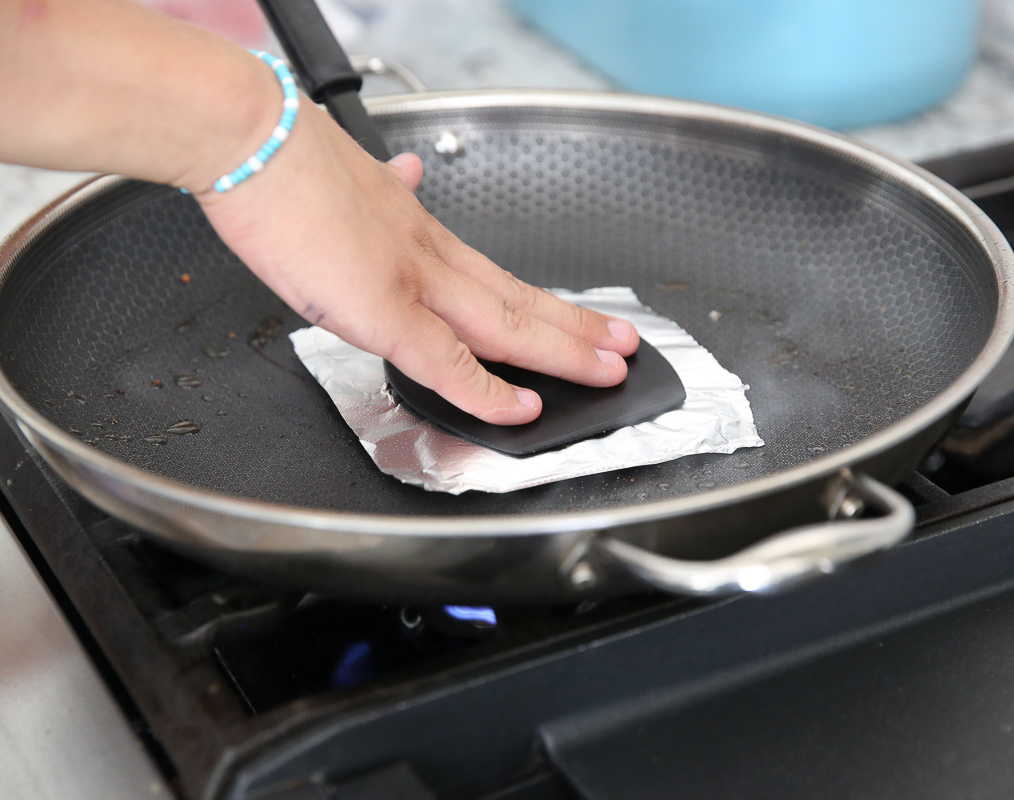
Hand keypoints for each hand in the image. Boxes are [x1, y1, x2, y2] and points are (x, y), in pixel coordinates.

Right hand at [194, 95, 638, 424]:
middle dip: (577, 326)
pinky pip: (447, 362)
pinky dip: (488, 391)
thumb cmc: (280, 160)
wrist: (250, 137)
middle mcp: (429, 255)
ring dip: (563, 349)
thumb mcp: (352, 173)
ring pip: (508, 324)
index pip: (498, 276)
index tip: (575, 318)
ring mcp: (413, 282)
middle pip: (520, 299)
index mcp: (418, 232)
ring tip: (607, 367)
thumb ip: (390, 187)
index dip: (542, 303)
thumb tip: (411, 175)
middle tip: (624, 344)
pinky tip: (521, 409)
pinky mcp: (383, 308)